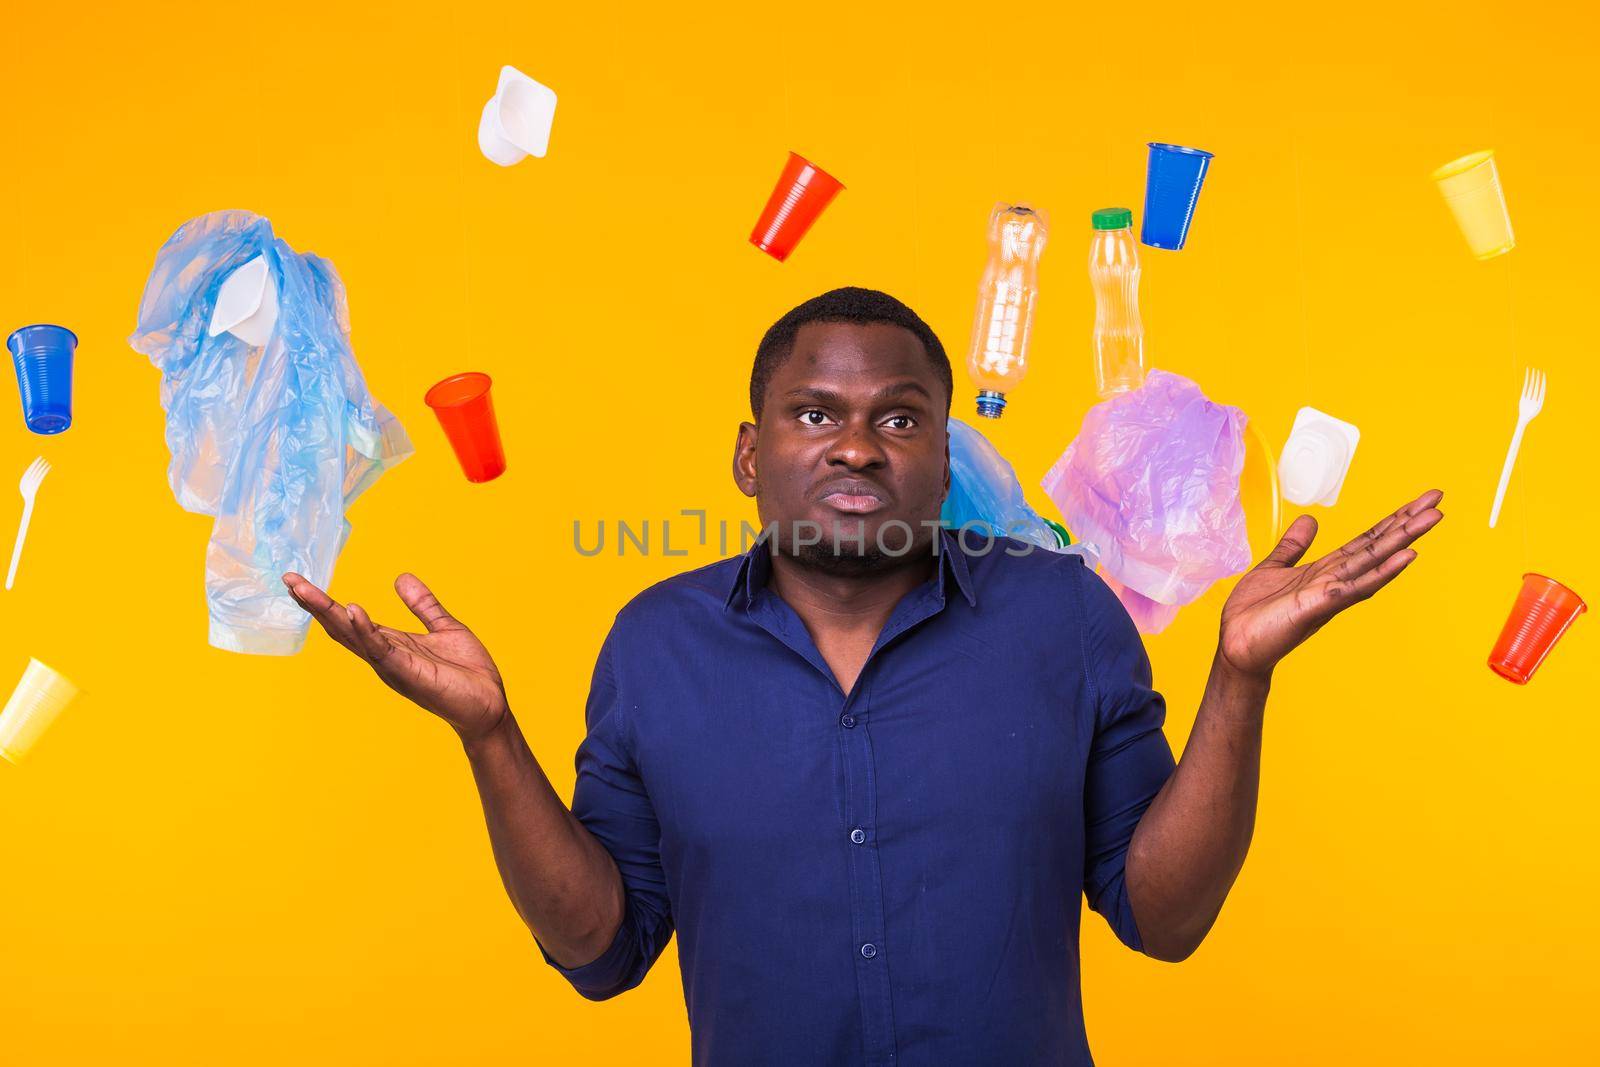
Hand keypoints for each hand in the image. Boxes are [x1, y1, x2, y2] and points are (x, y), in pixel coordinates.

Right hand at [283, 571, 508, 741]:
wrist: (489, 705)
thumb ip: (423, 605)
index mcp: (389, 644)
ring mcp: (393, 666)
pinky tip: (353, 610)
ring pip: (353, 636)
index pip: (349, 619)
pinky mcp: (409, 674)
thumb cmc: (466, 672)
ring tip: (304, 590)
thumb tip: (401, 577)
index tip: (297, 580)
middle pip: (341, 627)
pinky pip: (382, 650)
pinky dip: (366, 631)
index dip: (324, 601)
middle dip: (314, 604)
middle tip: (289, 579)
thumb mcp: (444, 627)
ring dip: (329, 613)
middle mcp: (384, 656)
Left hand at [1218, 489, 1444, 679]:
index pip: (1366, 540)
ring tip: (1432, 519)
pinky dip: (1380, 572)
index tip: (1419, 500)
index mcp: (1326, 570)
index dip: (1392, 519)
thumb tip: (1310, 520)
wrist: (1236, 646)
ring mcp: (1329, 593)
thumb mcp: (1274, 569)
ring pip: (1374, 562)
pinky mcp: (1316, 606)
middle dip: (1407, 523)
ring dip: (1403, 540)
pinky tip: (1406, 557)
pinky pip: (1354, 587)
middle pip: (1377, 546)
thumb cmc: (1255, 613)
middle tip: (1437, 499)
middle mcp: (1335, 580)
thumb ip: (1293, 547)